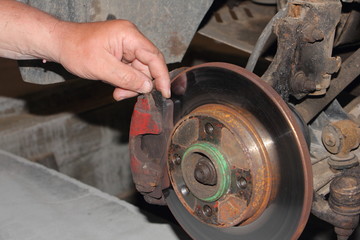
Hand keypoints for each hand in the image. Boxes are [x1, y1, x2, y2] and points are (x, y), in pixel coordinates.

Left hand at [54, 20, 169, 99]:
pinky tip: (116, 87)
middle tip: (125, 95)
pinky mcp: (122, 53)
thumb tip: (148, 86)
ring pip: (140, 71)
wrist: (60, 44)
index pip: (154, 57)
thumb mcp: (102, 68)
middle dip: (140, 83)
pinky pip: (131, 70)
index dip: (162, 76)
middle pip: (148, 66)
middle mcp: (131, 39)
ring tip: (117, 92)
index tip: (164, 93)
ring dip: (131, 85)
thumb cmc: (76, 49)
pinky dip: (126, 82)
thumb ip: (128, 78)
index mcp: (129, 35)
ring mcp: (127, 46)